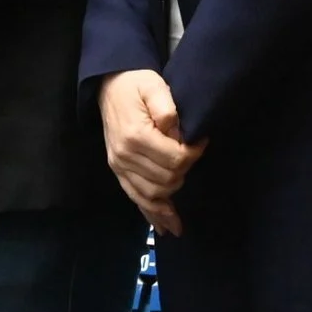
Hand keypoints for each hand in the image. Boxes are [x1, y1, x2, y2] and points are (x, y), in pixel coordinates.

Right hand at [98, 70, 205, 236]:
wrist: (110, 86)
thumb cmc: (136, 84)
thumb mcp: (154, 85)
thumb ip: (167, 108)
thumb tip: (178, 134)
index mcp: (136, 136)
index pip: (174, 159)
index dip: (193, 154)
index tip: (201, 142)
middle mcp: (125, 156)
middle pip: (166, 180)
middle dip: (185, 171)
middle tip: (194, 156)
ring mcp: (119, 167)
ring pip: (152, 195)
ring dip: (171, 197)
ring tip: (183, 195)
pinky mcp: (118, 172)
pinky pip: (136, 199)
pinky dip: (152, 214)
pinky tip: (165, 227)